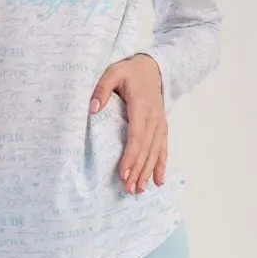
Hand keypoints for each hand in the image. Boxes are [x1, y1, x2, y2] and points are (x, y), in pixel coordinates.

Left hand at [89, 53, 167, 192]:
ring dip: (148, 171)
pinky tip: (158, 181)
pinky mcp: (162, 127)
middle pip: (146, 149)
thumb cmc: (129, 71)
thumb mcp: (112, 73)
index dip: (131, 156)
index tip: (124, 173)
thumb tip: (93, 108)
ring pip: (155, 151)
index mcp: (141, 107)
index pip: (136, 136)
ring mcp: (160, 124)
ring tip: (140, 190)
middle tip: (129, 189)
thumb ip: (102, 89)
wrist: (153, 68)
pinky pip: (163, 148)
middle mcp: (154, 118)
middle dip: (138, 170)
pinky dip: (161, 165)